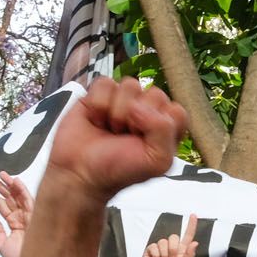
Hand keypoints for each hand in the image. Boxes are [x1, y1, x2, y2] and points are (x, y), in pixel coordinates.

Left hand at [0, 171, 31, 256]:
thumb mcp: (3, 246)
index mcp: (16, 223)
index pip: (2, 206)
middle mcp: (23, 217)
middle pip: (10, 197)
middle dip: (0, 186)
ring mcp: (31, 215)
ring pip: (19, 196)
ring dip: (10, 184)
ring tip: (0, 174)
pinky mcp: (37, 216)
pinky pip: (30, 200)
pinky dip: (23, 190)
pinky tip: (16, 181)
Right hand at [49, 75, 184, 201]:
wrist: (80, 173)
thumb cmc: (118, 170)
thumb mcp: (156, 162)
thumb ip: (164, 131)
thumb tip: (139, 105)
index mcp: (166, 128)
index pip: (177, 111)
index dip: (160, 126)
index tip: (144, 143)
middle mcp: (149, 111)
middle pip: (155, 94)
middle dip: (137, 119)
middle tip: (124, 137)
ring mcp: (124, 100)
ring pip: (130, 85)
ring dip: (116, 112)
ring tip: (110, 129)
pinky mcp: (100, 94)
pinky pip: (105, 83)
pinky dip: (98, 104)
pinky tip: (96, 120)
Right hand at [140, 214, 197, 256]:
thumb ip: (190, 255)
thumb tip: (195, 242)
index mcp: (182, 250)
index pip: (187, 235)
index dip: (191, 225)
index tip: (193, 215)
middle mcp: (172, 247)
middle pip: (173, 237)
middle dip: (173, 249)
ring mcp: (161, 248)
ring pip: (163, 241)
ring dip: (163, 254)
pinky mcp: (151, 250)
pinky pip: (154, 246)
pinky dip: (156, 255)